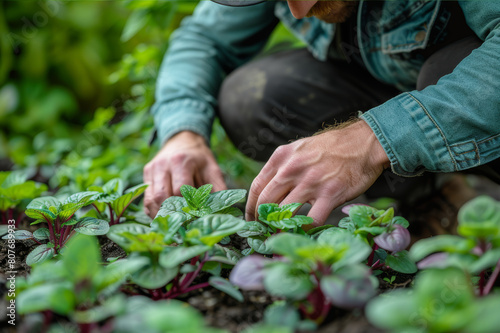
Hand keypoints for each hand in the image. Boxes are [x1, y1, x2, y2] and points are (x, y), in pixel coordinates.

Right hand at [143, 131, 226, 217]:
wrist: (183, 140)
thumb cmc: (200, 159)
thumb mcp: (213, 170)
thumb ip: (217, 190)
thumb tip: (220, 212)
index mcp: (181, 161)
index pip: (179, 190)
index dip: (188, 207)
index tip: (196, 217)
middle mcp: (162, 165)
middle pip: (161, 197)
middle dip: (172, 214)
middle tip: (184, 226)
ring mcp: (151, 170)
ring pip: (150, 200)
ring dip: (161, 216)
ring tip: (174, 224)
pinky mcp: (146, 175)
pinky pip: (146, 199)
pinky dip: (154, 211)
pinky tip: (165, 216)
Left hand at [245, 120, 389, 225]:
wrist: (363, 142)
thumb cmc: (332, 148)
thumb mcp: (300, 149)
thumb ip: (284, 168)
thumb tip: (270, 192)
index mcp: (281, 157)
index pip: (256, 187)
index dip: (251, 208)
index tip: (252, 219)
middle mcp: (291, 169)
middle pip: (265, 203)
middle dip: (262, 222)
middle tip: (264, 232)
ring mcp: (310, 182)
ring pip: (284, 214)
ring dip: (280, 229)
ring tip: (281, 237)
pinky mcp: (329, 194)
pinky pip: (311, 220)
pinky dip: (305, 230)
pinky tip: (305, 232)